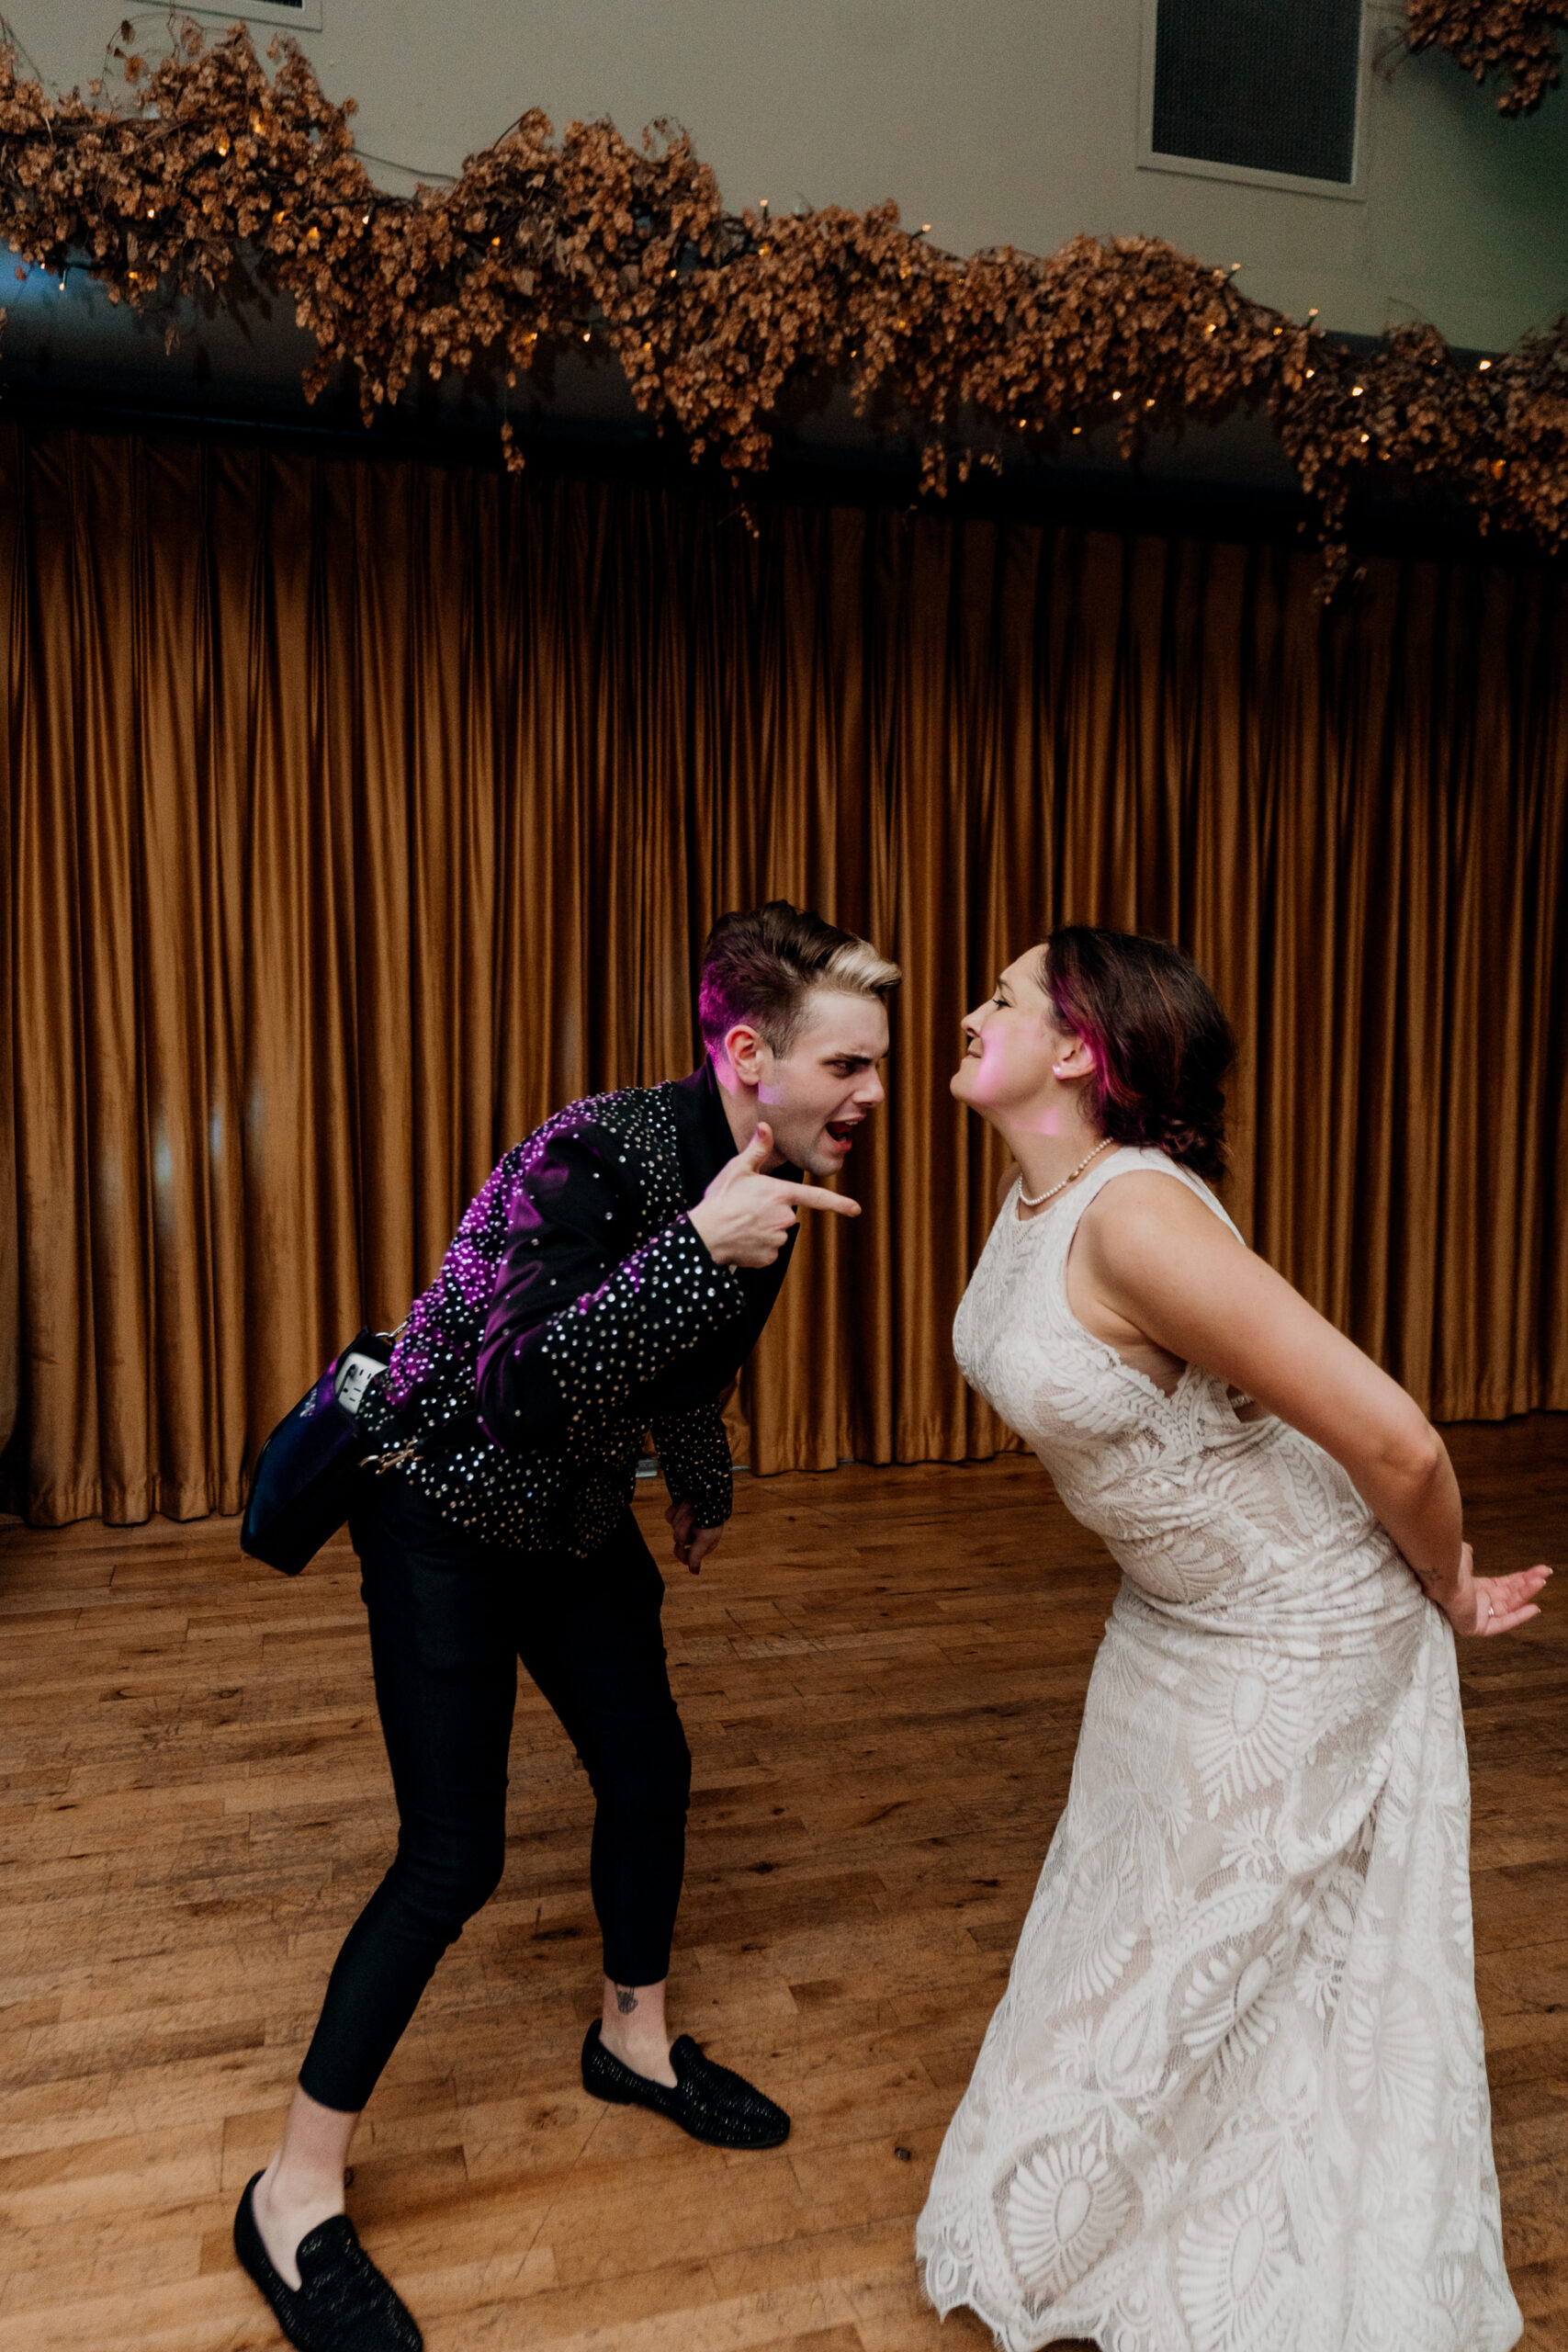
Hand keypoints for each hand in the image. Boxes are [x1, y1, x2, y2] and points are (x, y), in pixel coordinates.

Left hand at [666, 1500, 722, 1574]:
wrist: (708, 1489)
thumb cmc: (712, 1515)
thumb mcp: (706, 1539)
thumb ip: (696, 1556)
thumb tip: (694, 1573)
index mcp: (702, 1545)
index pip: (685, 1558)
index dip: (682, 1552)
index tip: (682, 1543)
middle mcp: (693, 1535)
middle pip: (678, 1540)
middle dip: (684, 1526)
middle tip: (693, 1515)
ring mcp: (685, 1523)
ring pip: (673, 1526)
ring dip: (682, 1514)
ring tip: (692, 1505)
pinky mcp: (678, 1512)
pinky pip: (669, 1516)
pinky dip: (676, 1508)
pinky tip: (684, 1502)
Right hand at [687, 1122, 860, 1267]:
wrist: (704, 1235)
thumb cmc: (720, 1199)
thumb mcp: (737, 1169)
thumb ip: (756, 1149)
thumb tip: (765, 1126)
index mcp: (781, 1194)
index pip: (817, 1198)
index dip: (839, 1204)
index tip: (856, 1209)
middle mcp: (784, 1218)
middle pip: (787, 1214)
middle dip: (772, 1211)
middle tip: (747, 1208)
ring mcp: (777, 1240)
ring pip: (777, 1233)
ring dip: (764, 1229)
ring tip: (741, 1223)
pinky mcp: (768, 1258)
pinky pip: (768, 1250)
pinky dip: (757, 1246)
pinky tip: (742, 1239)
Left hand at [1433, 1541, 1550, 1636]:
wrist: (1439, 1572)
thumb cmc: (1445, 1563)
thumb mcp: (1463, 1556)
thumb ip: (1469, 1557)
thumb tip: (1470, 1550)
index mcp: (1469, 1587)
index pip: (1498, 1586)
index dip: (1516, 1581)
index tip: (1531, 1574)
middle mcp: (1472, 1602)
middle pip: (1507, 1595)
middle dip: (1526, 1584)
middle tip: (1543, 1574)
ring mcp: (1474, 1615)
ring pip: (1508, 1606)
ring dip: (1526, 1593)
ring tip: (1541, 1581)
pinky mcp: (1475, 1627)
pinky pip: (1502, 1623)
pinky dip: (1519, 1616)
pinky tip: (1534, 1607)